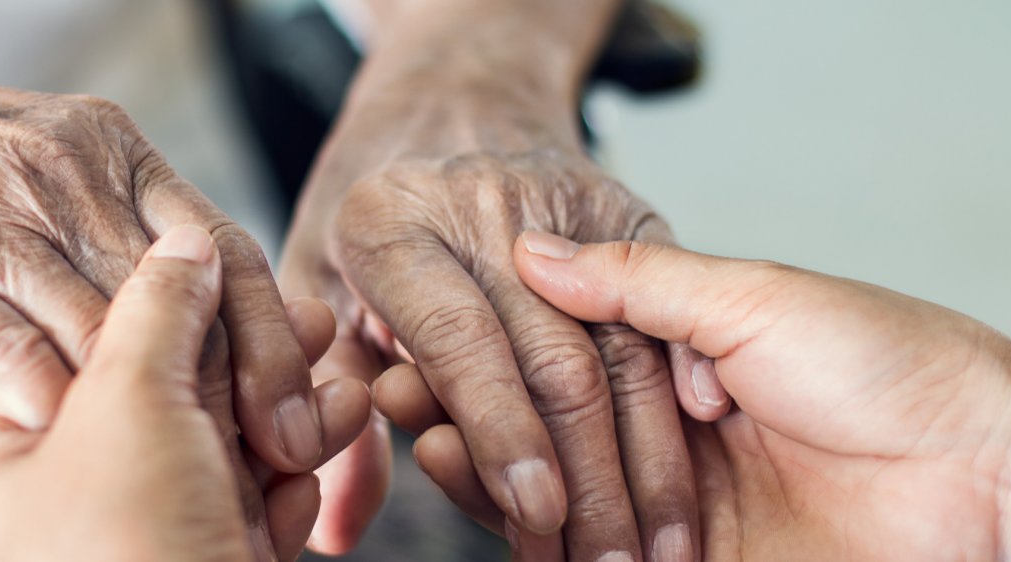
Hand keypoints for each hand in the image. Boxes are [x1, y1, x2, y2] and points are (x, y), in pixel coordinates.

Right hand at [0, 39, 326, 476]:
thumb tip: (218, 333)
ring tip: (183, 472)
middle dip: (231, 384)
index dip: (273, 337)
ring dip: (147, 410)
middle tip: (269, 455)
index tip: (301, 415)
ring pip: (98, 324)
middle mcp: (63, 175)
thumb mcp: (55, 182)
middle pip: (180, 296)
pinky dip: (44, 398)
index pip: (224, 248)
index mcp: (114, 154)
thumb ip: (130, 246)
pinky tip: (72, 439)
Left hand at [0, 226, 371, 561]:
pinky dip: (294, 479)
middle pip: (168, 399)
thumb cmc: (129, 554)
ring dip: (288, 417)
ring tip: (343, 387)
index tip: (228, 266)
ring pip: (221, 451)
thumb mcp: (131, 403)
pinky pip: (250, 506)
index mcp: (9, 465)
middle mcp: (69, 506)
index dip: (166, 305)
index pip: (89, 349)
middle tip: (310, 321)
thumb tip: (183, 238)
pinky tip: (335, 445)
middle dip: (249, 360)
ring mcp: (139, 546)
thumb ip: (158, 308)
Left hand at [280, 2, 725, 556]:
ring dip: (646, 460)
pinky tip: (692, 472)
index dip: (499, 436)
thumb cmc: (372, 205)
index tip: (535, 516)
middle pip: (554, 359)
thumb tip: (334, 528)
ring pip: (622, 351)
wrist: (455, 95)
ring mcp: (564, 203)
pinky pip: (663, 319)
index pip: (460, 342)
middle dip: (587, 477)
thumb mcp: (319, 285)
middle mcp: (481, 206)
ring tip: (661, 544)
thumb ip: (330, 401)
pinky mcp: (626, 210)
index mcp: (392, 223)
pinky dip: (680, 406)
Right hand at [380, 233, 1010, 559]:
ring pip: (547, 487)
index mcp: (682, 358)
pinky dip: (521, 521)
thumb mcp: (751, 296)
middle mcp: (663, 431)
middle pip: (540, 423)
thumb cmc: (887, 367)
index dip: (490, 340)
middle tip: (394, 379)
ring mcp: (665, 503)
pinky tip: (466, 477)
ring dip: (475, 459)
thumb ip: (636, 284)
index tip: (421, 324)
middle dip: (464, 402)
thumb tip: (534, 249)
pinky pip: (579, 547)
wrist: (979, 475)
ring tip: (417, 424)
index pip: (558, 351)